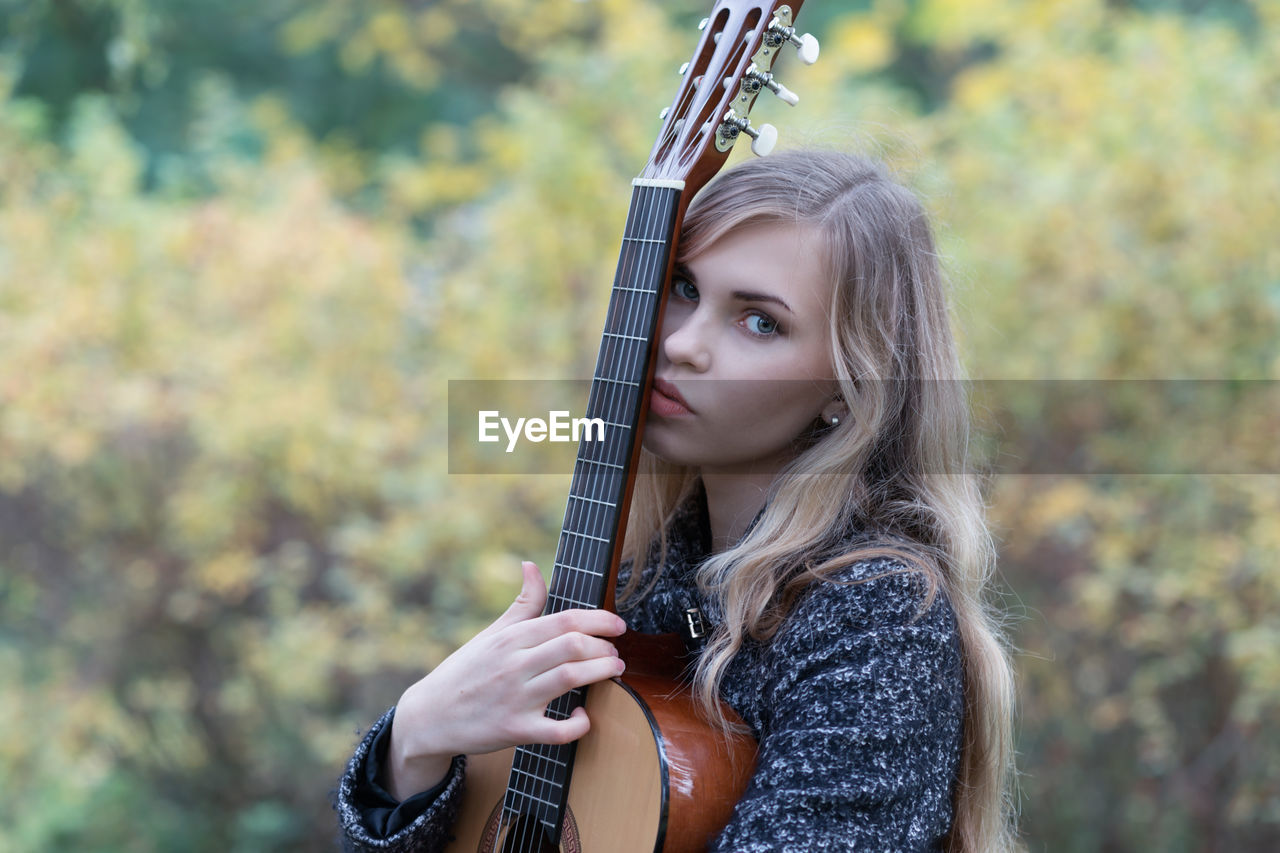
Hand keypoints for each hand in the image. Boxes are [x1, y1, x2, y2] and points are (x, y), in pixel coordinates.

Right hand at [385, 560, 627, 799]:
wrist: (429, 716)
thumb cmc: (466, 671)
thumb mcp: (491, 633)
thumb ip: (522, 603)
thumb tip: (532, 565)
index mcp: (512, 637)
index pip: (566, 620)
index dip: (600, 620)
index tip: (619, 625)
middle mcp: (515, 664)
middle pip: (573, 645)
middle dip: (604, 647)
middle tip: (616, 653)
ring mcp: (516, 698)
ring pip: (570, 678)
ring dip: (601, 673)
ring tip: (613, 672)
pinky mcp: (516, 731)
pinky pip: (556, 730)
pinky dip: (578, 724)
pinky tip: (583, 715)